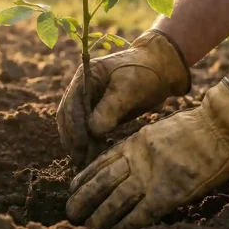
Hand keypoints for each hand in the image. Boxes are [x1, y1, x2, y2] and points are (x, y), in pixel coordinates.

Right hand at [56, 30, 189, 167]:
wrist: (161, 69)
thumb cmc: (146, 73)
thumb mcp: (130, 88)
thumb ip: (110, 107)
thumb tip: (93, 131)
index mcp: (85, 77)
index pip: (71, 105)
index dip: (75, 127)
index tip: (82, 146)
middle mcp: (82, 88)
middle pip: (67, 116)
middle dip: (72, 138)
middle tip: (80, 158)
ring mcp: (88, 99)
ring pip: (74, 124)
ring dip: (77, 142)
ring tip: (84, 160)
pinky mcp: (98, 110)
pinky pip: (87, 128)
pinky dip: (87, 141)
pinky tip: (93, 153)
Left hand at [65, 79, 228, 228]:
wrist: (220, 126)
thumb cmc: (194, 128)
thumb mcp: (156, 131)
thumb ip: (139, 147)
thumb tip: (125, 161)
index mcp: (134, 143)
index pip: (100, 162)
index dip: (84, 178)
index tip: (72, 188)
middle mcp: (137, 159)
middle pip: (102, 182)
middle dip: (84, 198)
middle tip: (70, 212)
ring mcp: (152, 176)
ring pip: (116, 199)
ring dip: (99, 216)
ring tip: (87, 227)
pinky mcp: (169, 192)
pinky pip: (142, 213)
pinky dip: (126, 224)